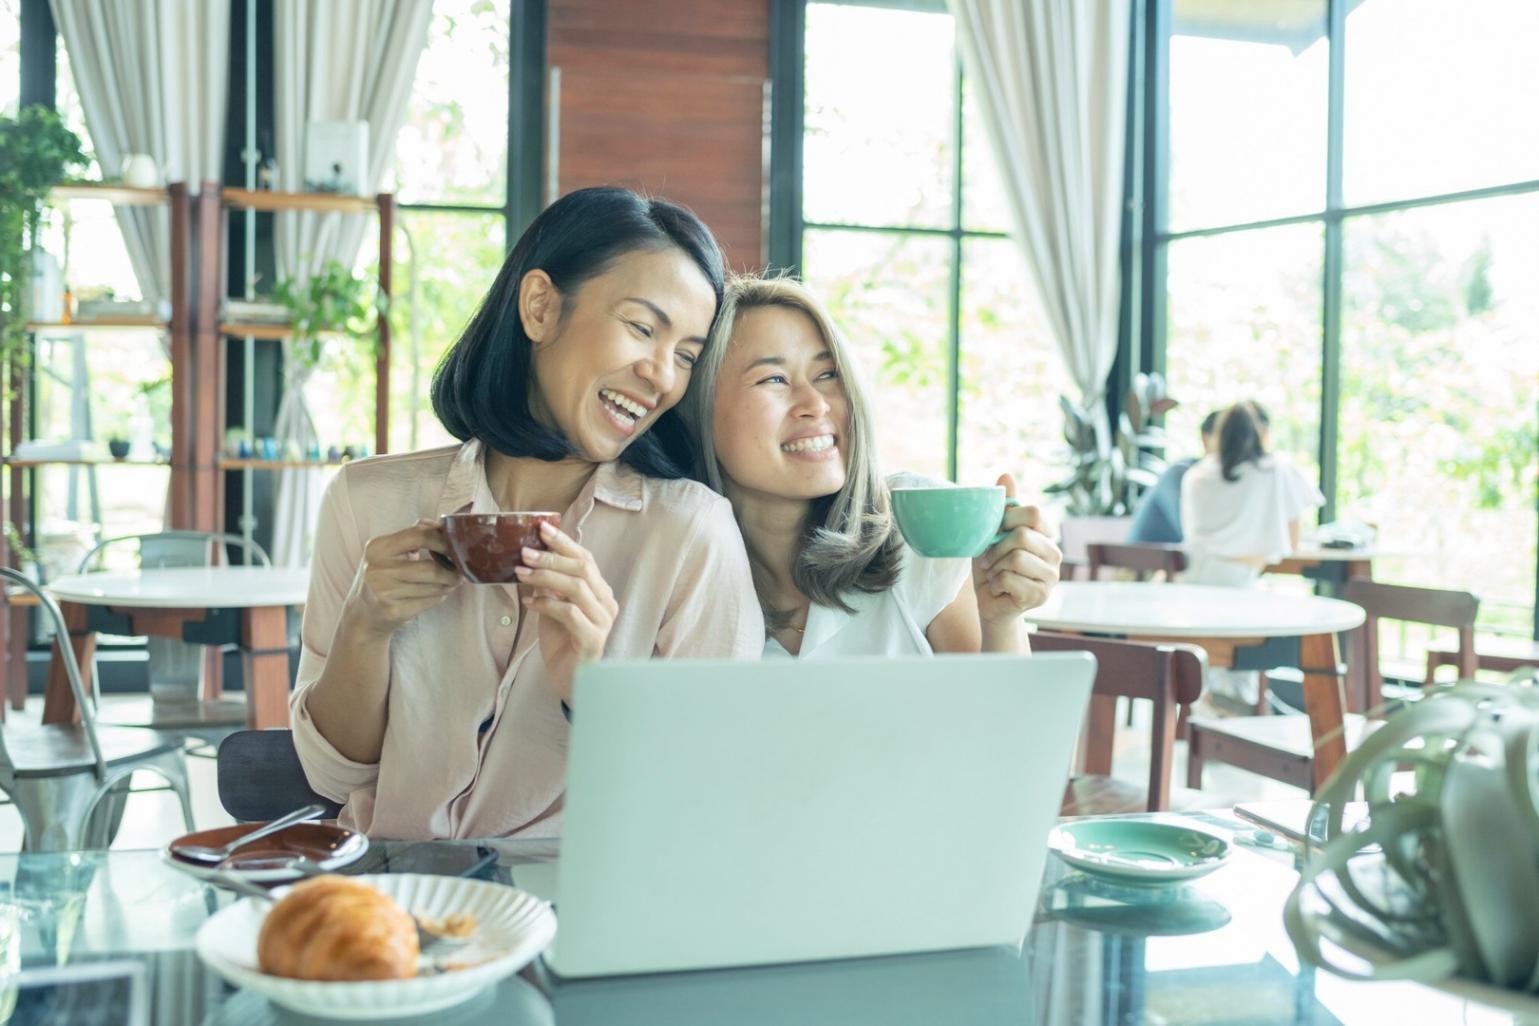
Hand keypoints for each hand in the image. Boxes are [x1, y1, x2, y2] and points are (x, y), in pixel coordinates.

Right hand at [345, 519, 459, 635]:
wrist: (363, 613)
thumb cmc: (384, 576)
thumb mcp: (390, 551)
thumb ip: (414, 535)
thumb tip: (440, 524)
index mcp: (378, 548)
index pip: (419, 535)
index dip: (443, 541)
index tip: (455, 546)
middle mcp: (378, 569)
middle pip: (430, 568)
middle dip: (452, 571)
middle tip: (461, 571)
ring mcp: (385, 592)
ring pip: (433, 587)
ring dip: (448, 585)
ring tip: (451, 582)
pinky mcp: (394, 612)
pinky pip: (429, 602)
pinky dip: (439, 597)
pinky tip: (438, 594)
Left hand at [515, 522, 617, 702]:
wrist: (569, 680)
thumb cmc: (562, 641)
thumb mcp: (554, 606)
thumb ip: (551, 585)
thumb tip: (530, 556)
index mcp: (600, 591)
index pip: (586, 559)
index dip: (564, 542)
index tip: (541, 528)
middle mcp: (607, 603)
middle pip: (583, 569)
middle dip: (551, 557)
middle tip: (524, 552)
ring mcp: (603, 621)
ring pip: (577, 588)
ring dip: (546, 578)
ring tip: (521, 574)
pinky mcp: (593, 639)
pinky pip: (569, 613)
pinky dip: (546, 604)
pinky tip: (529, 603)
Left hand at [973, 473, 1060, 623]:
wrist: (990, 603)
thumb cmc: (992, 566)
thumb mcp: (992, 533)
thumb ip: (1002, 507)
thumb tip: (1006, 474)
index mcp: (1046, 534)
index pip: (1033, 512)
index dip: (1007, 519)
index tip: (995, 533)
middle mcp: (1055, 553)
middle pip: (1022, 535)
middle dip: (996, 548)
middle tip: (989, 560)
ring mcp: (1051, 576)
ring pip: (1016, 558)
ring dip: (995, 567)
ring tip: (995, 574)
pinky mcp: (1042, 595)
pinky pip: (1010, 579)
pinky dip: (995, 583)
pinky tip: (999, 588)